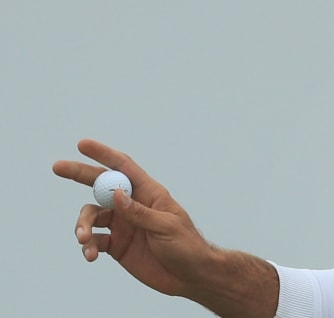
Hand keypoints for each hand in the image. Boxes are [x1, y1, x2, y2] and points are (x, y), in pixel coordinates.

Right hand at [52, 138, 214, 297]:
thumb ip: (141, 213)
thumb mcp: (167, 227)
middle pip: (101, 185)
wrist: (189, 276)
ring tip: (82, 238)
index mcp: (149, 193)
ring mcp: (123, 225)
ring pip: (92, 216)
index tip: (82, 144)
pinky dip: (88, 246)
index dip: (104, 154)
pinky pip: (94, 241)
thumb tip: (116, 194)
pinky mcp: (116, 245)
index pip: (124, 168)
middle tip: (57, 167)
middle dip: (79, 174)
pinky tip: (90, 255)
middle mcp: (133, 206)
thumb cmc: (186, 246)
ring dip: (82, 225)